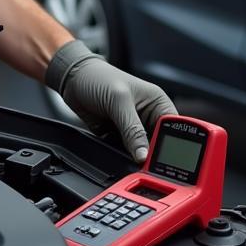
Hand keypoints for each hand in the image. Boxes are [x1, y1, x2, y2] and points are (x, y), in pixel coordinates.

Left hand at [46, 40, 176, 161]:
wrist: (72, 80)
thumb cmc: (99, 78)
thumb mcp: (119, 101)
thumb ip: (132, 129)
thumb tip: (144, 154)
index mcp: (157, 102)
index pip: (173, 128)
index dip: (172, 144)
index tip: (165, 160)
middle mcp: (148, 116)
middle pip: (159, 143)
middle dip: (155, 155)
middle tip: (149, 166)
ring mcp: (133, 127)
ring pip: (143, 151)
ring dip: (139, 158)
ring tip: (137, 166)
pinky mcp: (119, 136)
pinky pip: (126, 153)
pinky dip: (125, 158)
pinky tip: (124, 163)